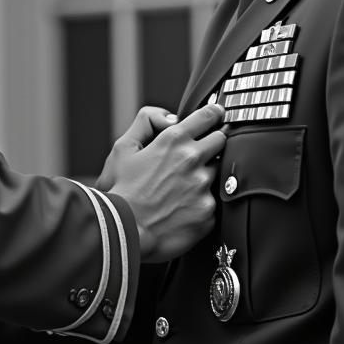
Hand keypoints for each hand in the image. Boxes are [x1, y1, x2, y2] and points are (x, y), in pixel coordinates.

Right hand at [104, 103, 225, 262]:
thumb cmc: (122, 189)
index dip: (214, 113)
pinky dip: (201, 201)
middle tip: (199, 153)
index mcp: (173, 140)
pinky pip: (213, 201)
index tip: (217, 114)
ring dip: (205, 174)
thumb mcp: (123, 146)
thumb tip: (169, 116)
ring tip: (182, 187)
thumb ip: (146, 121)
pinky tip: (182, 208)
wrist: (124, 230)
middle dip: (213, 142)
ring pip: (217, 171)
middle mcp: (192, 160)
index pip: (207, 116)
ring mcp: (202, 186)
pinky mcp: (208, 212)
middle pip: (221, 140)